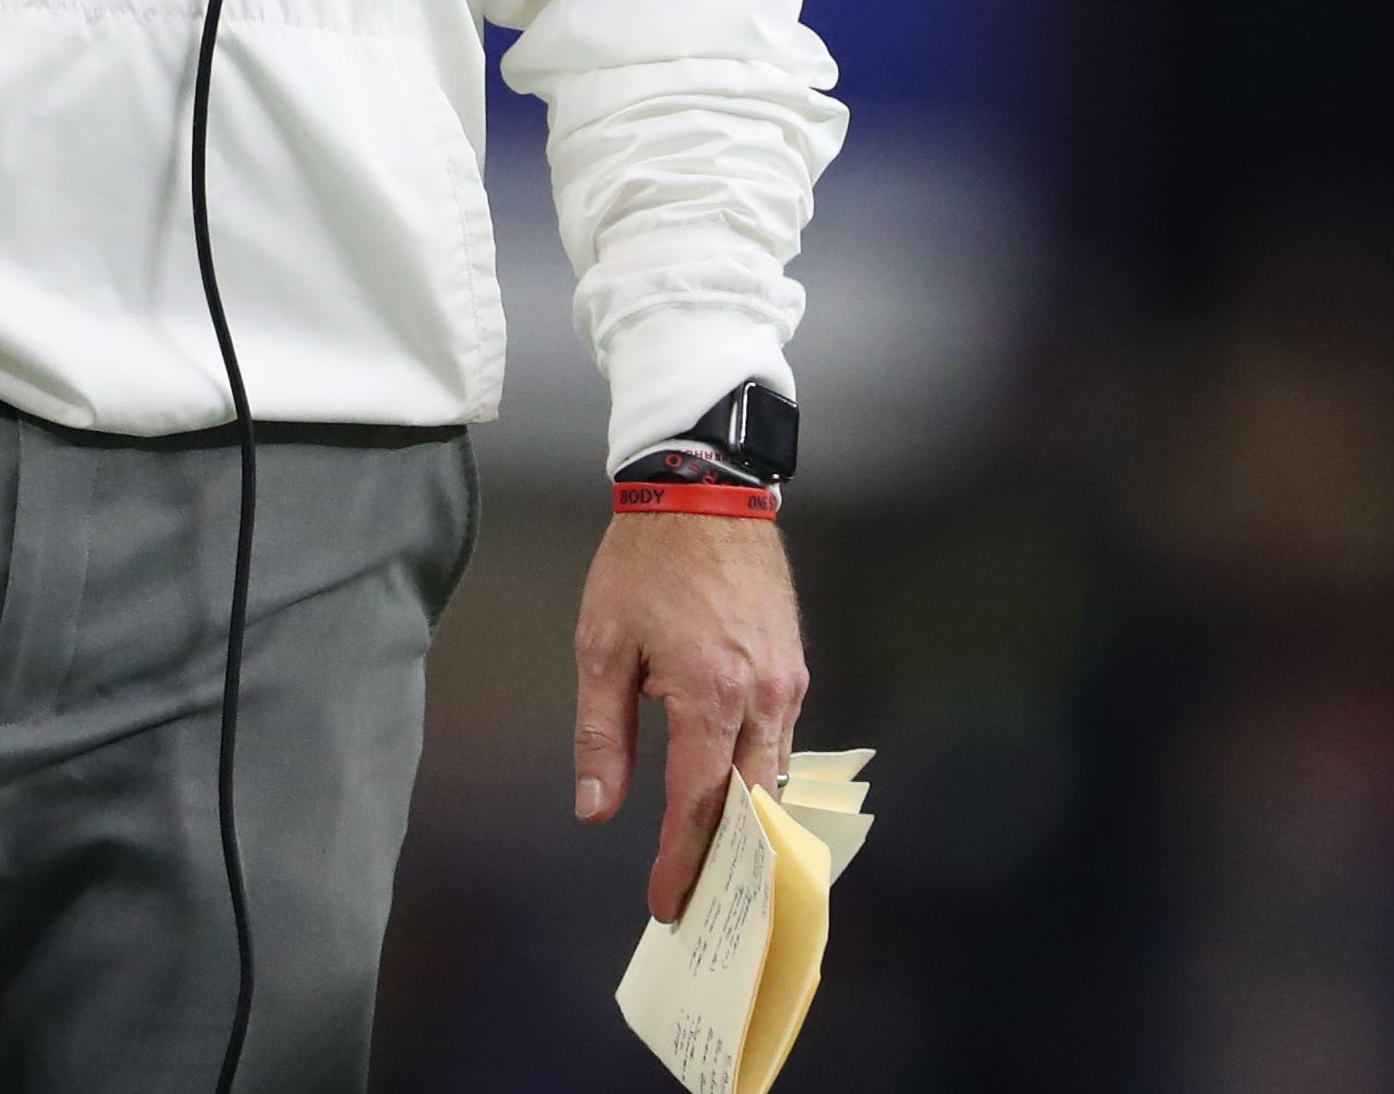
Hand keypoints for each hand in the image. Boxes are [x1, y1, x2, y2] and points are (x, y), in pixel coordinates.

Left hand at [572, 510, 806, 922]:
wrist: (704, 491)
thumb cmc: (644, 563)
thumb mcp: (602, 644)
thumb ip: (602, 734)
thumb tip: (597, 808)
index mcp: (709, 695)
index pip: (698, 804)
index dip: (682, 859)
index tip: (667, 901)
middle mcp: (762, 698)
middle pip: (749, 804)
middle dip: (724, 859)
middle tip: (698, 897)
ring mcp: (789, 683)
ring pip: (772, 775)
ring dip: (747, 821)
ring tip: (715, 859)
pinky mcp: (797, 667)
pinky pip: (783, 740)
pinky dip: (759, 776)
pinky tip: (735, 790)